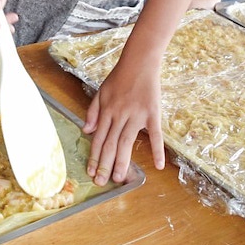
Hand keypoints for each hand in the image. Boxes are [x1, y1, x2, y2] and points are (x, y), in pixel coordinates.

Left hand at [82, 59, 162, 186]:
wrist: (139, 61)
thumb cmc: (120, 76)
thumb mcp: (101, 91)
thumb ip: (93, 111)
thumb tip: (86, 131)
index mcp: (107, 111)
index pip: (98, 138)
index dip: (94, 157)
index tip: (91, 172)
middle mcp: (120, 115)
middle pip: (111, 144)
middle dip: (105, 165)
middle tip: (102, 183)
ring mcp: (137, 115)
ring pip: (127, 142)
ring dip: (122, 162)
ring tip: (118, 178)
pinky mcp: (153, 113)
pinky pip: (155, 134)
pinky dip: (157, 150)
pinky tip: (158, 165)